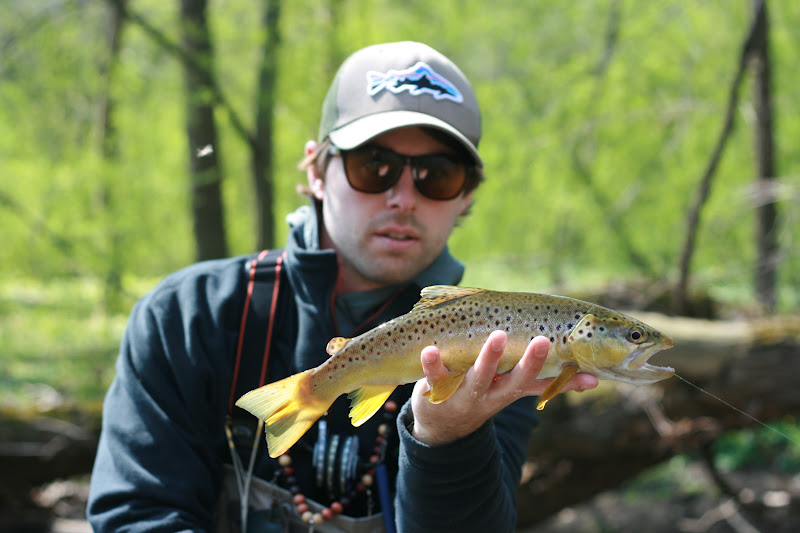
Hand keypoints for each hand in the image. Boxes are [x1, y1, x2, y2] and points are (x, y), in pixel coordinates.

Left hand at [410, 330, 597, 445]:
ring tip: (497, 337)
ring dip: (487, 359)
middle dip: (528, 363)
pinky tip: (431, 349)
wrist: (442, 427)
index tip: (582, 367)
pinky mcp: (436, 389)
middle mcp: (491, 394)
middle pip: (512, 380)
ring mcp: (464, 393)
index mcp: (510, 391)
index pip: (537, 383)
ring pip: (477, 377)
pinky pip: (434, 376)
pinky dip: (432, 364)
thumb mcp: (515, 392)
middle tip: (541, 341)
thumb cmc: (486, 394)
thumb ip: (550, 384)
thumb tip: (594, 379)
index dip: (559, 378)